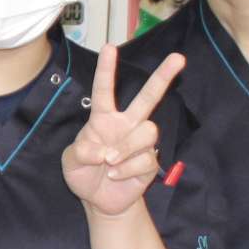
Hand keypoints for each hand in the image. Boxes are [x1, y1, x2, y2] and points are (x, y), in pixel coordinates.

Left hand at [63, 43, 185, 218]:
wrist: (99, 201)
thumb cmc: (83, 174)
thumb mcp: (70, 161)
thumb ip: (81, 152)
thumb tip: (104, 151)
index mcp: (103, 118)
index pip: (104, 90)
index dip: (106, 70)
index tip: (109, 47)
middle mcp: (126, 125)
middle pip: (148, 97)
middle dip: (164, 77)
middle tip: (178, 58)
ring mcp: (140, 143)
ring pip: (148, 131)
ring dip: (127, 147)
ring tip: (110, 161)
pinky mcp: (150, 163)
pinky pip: (146, 160)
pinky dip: (127, 169)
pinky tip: (115, 175)